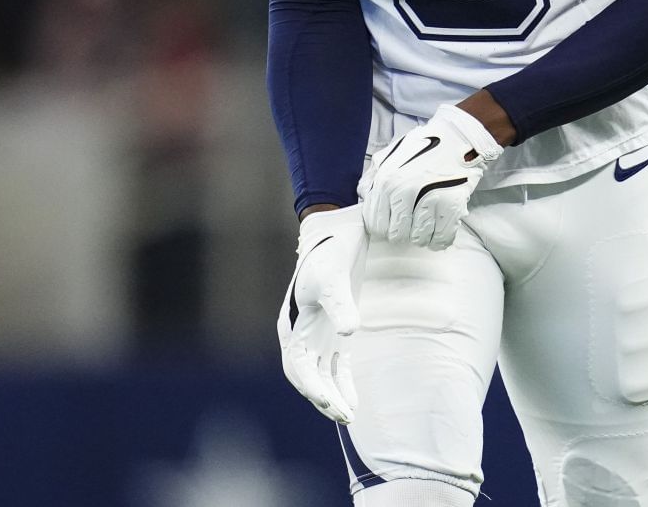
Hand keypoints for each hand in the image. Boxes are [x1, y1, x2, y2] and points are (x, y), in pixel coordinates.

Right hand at [277, 205, 364, 421]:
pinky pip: (336, 365)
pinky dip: (344, 382)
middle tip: (345, 416)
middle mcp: (301, 334)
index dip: (311, 386)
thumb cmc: (330, 252)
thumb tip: (349, 333)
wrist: (339, 229)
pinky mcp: (336, 330)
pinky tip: (355, 400)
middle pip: (308, 376)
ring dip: (334, 395)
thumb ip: (341, 304)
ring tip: (351, 417)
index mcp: (292, 325)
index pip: (297, 365)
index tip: (329, 402)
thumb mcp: (334, 276)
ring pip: (322, 375)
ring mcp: (318, 334)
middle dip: (324, 398)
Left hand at [361, 103, 503, 248]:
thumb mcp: (390, 155)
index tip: (394, 222)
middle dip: (403, 231)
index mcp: (385, 180)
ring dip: (423, 235)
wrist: (459, 136)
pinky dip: (440, 239)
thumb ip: (372, 176)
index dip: (385, 226)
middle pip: (396, 235)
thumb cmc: (424, 146)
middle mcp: (404, 190)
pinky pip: (441, 238)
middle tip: (413, 221)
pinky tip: (439, 230)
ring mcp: (428, 198)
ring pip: (418, 238)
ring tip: (427, 222)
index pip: (376, 224)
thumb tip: (363, 196)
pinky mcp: (452, 204)